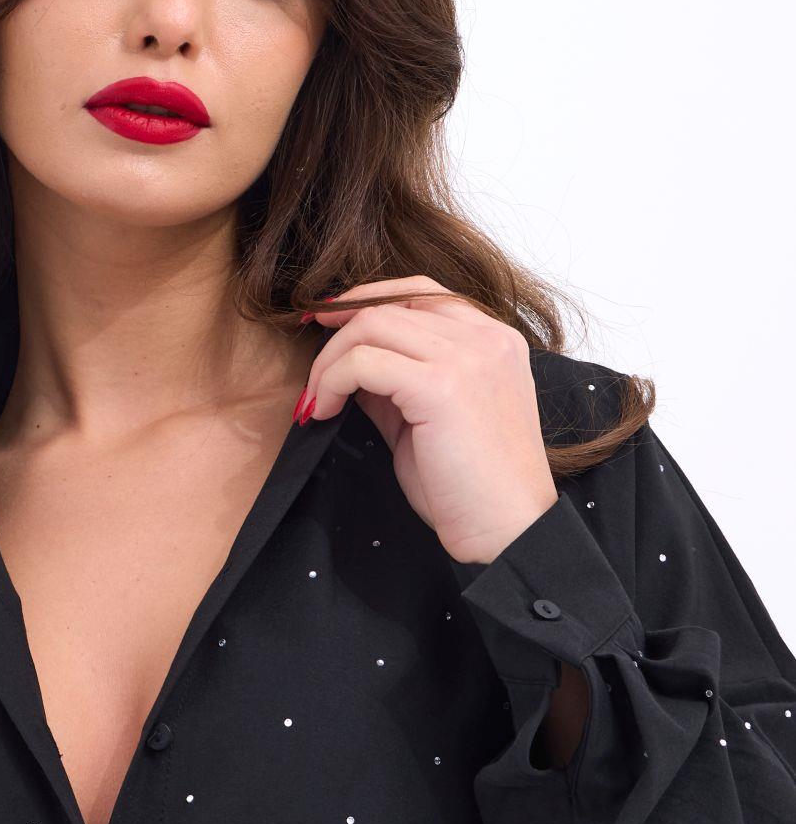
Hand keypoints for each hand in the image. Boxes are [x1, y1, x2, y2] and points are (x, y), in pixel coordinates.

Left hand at [299, 275, 558, 563]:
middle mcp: (486, 338)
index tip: (327, 321)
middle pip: (389, 304)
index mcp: (494, 341)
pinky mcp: (441, 386)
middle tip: (313, 374)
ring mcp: (467, 358)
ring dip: (330, 362)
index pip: (421, 291)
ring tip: (318, 402)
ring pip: (370, 325)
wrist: (510, 532)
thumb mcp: (431, 418)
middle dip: (337, 334)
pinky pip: (364, 362)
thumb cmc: (472, 488)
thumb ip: (399, 382)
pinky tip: (326, 412)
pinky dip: (333, 382)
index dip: (366, 299)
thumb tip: (350, 364)